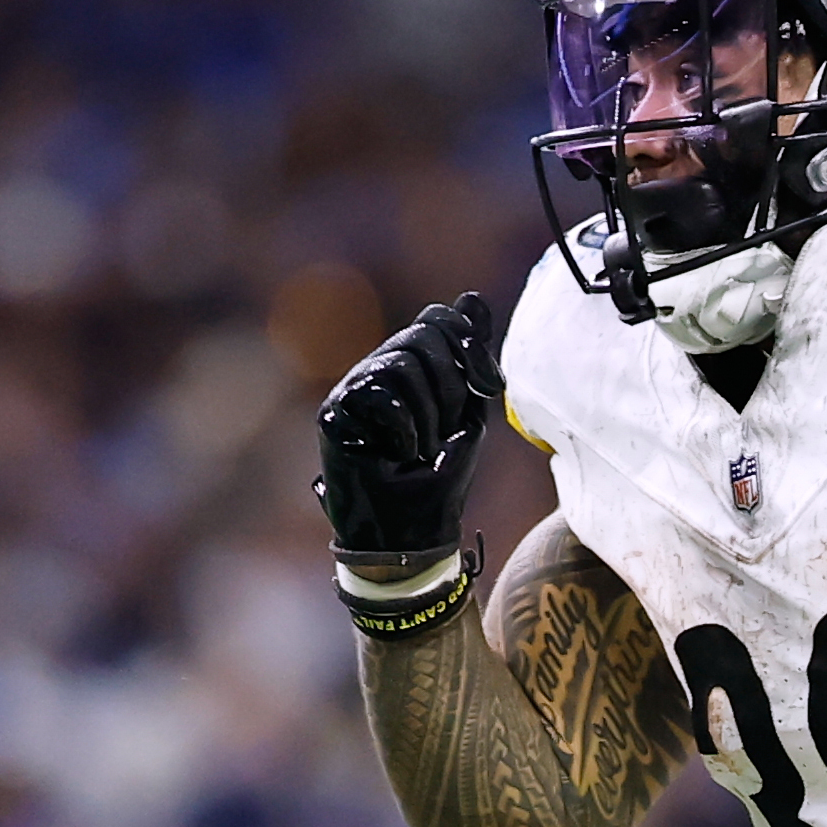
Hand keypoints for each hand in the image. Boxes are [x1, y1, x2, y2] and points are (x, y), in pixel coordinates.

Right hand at [313, 294, 504, 572]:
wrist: (410, 529)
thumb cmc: (439, 476)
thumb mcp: (468, 413)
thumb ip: (469, 359)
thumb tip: (472, 297)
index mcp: (412, 367)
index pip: (436, 319)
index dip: (469, 343)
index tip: (491, 387)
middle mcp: (379, 369)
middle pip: (422, 335)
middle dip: (452, 386)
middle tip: (446, 430)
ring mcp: (353, 388)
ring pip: (401, 363)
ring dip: (428, 415)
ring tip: (420, 448)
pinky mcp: (334, 412)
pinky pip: (379, 393)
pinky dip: (403, 428)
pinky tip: (398, 454)